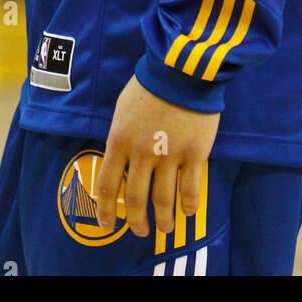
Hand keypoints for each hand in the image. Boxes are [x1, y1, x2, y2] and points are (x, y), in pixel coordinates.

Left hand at [95, 76, 219, 236]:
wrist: (181, 68)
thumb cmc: (149, 85)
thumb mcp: (122, 109)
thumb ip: (120, 138)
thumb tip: (120, 162)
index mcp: (119, 140)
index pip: (108, 186)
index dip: (107, 211)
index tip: (107, 226)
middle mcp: (142, 153)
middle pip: (136, 200)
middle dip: (137, 222)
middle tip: (140, 232)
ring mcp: (169, 155)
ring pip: (164, 200)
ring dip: (165, 220)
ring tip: (167, 228)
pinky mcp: (194, 153)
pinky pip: (191, 189)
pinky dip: (189, 206)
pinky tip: (188, 212)